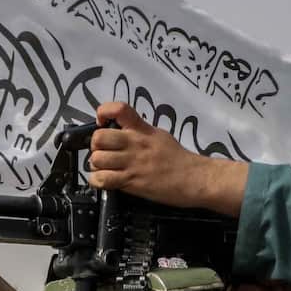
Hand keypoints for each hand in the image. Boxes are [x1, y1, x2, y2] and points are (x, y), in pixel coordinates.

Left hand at [89, 102, 247, 215]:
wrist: (195, 179)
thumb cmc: (180, 160)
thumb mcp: (160, 136)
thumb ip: (140, 132)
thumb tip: (123, 132)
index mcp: (143, 129)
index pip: (119, 109)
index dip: (103, 112)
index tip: (102, 122)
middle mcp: (135, 143)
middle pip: (99, 137)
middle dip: (95, 146)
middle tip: (103, 153)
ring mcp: (133, 162)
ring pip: (97, 159)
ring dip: (96, 166)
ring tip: (104, 169)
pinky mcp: (133, 181)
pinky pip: (103, 179)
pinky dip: (97, 181)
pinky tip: (104, 181)